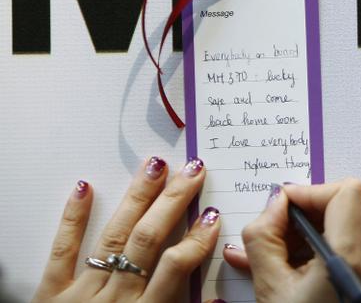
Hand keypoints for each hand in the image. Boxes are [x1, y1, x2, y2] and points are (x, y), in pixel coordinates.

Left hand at [33, 156, 219, 302]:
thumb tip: (216, 302)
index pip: (174, 268)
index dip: (197, 239)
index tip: (213, 216)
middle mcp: (113, 299)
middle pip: (147, 240)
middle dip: (173, 201)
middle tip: (193, 170)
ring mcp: (79, 293)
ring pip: (113, 237)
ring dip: (137, 198)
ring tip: (155, 166)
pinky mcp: (48, 294)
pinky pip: (62, 252)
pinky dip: (73, 219)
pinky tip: (84, 187)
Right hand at [225, 178, 360, 302]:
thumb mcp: (270, 287)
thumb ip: (265, 235)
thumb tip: (274, 202)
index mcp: (351, 258)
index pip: (346, 192)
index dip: (310, 191)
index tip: (281, 205)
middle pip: (349, 203)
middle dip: (309, 208)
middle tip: (278, 227)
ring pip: (348, 220)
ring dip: (312, 225)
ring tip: (278, 250)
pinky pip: (349, 242)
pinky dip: (320, 242)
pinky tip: (290, 263)